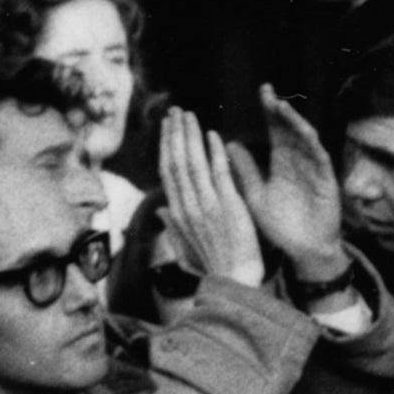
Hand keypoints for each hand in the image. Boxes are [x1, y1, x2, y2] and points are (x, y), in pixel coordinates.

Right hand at [152, 115, 264, 288]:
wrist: (234, 281)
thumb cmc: (212, 268)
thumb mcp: (184, 249)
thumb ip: (172, 226)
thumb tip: (159, 209)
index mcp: (178, 213)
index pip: (168, 173)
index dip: (166, 147)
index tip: (167, 128)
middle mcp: (187, 206)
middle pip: (176, 162)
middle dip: (174, 134)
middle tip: (174, 111)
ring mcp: (206, 204)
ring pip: (193, 163)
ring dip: (190, 136)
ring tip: (189, 115)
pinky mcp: (228, 205)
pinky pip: (219, 172)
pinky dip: (214, 152)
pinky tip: (212, 134)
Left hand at [244, 91, 346, 284]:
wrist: (304, 250)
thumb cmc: (281, 225)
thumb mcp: (256, 195)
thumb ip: (244, 171)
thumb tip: (227, 145)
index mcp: (281, 162)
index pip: (276, 131)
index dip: (270, 112)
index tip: (261, 92)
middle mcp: (298, 161)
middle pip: (290, 129)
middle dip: (280, 110)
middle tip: (268, 91)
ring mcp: (314, 169)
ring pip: (305, 139)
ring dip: (294, 122)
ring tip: (281, 107)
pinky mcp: (326, 180)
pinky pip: (319, 157)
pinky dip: (312, 144)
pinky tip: (303, 131)